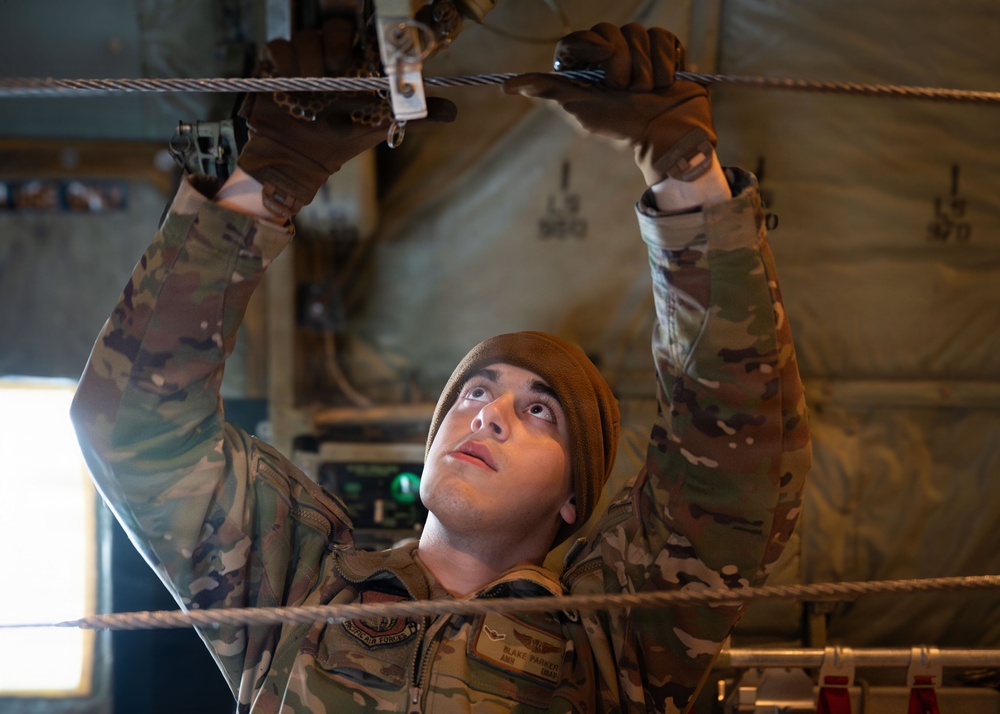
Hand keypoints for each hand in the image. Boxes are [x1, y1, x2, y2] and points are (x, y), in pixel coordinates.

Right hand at [237, 18, 456, 219]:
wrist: (298, 158)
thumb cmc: (340, 141)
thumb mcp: (379, 128)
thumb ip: (414, 116)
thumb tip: (452, 112)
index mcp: (358, 66)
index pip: (367, 37)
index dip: (371, 38)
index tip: (368, 55)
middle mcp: (332, 56)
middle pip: (337, 28)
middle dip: (338, 45)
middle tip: (339, 69)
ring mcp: (305, 58)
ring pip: (308, 35)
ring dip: (311, 58)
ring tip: (314, 84)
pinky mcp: (278, 64)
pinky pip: (280, 46)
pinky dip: (287, 60)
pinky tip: (292, 81)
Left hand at [503, 23, 715, 185]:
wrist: (666, 133)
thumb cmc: (621, 124)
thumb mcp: (580, 106)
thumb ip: (548, 88)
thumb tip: (505, 86)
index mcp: (584, 67)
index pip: (576, 40)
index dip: (590, 45)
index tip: (604, 56)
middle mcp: (609, 54)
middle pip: (609, 31)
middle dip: (621, 63)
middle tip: (625, 88)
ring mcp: (637, 49)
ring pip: (637, 32)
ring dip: (644, 68)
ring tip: (646, 90)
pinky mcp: (662, 47)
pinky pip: (660, 36)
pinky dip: (664, 62)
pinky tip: (664, 81)